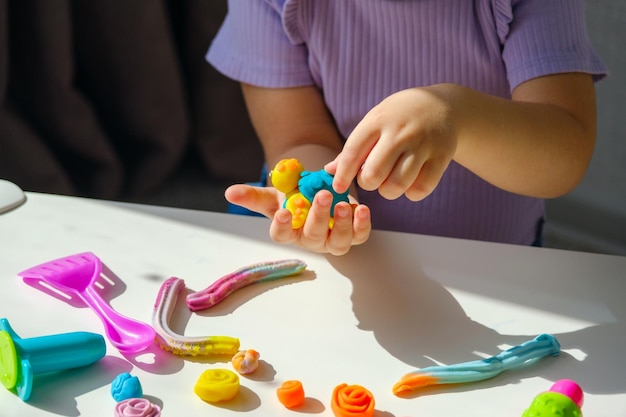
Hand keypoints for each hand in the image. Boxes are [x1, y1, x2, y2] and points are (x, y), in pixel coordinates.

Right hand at [225, 184, 370, 254]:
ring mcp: (332, 240)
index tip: (284, 212)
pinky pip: (359, 236)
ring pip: (338, 241)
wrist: (320, 191)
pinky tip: (362, 210)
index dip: (282, 227)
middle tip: (321, 196)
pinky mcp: (353, 234)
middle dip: (317, 217)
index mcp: (289, 231)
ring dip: (341, 224)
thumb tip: (230, 192)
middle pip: (312, 236)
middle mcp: (310, 240)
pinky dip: (362, 225)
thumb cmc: (294, 197)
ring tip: (342, 205)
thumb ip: (254, 195)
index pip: (281, 236)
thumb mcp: (275, 193)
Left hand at [328, 87, 457, 200]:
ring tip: (390, 182)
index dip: (342, 174)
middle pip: (374, 174)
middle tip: (371, 179)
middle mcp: (400, 132)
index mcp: (378, 120)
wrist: (442, 105)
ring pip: (397, 185)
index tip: (339, 187)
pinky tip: (410, 183)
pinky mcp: (441, 156)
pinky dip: (411, 193)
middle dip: (368, 183)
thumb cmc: (399, 117)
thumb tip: (329, 171)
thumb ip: (354, 148)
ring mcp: (423, 144)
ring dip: (389, 191)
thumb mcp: (375, 122)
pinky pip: (421, 189)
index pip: (352, 152)